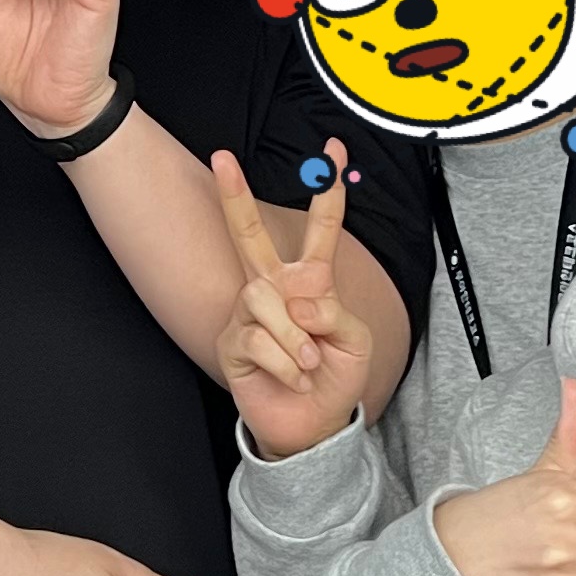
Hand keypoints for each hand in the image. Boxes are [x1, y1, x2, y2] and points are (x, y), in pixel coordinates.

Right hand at [214, 144, 366, 456]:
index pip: (320, 228)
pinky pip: (256, 339)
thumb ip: (334, 314)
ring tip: (306, 364)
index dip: (328, 190)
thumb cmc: (335, 377)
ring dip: (292, 338)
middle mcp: (274, 287)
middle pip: (248, 233)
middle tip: (220, 156)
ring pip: (261, 298)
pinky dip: (283, 363)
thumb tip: (297, 302)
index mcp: (311, 281)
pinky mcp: (232, 342)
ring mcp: (248, 313)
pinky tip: (290, 377)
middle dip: (235, 194)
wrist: (311, 425)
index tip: (334, 149)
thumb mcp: (355, 342)